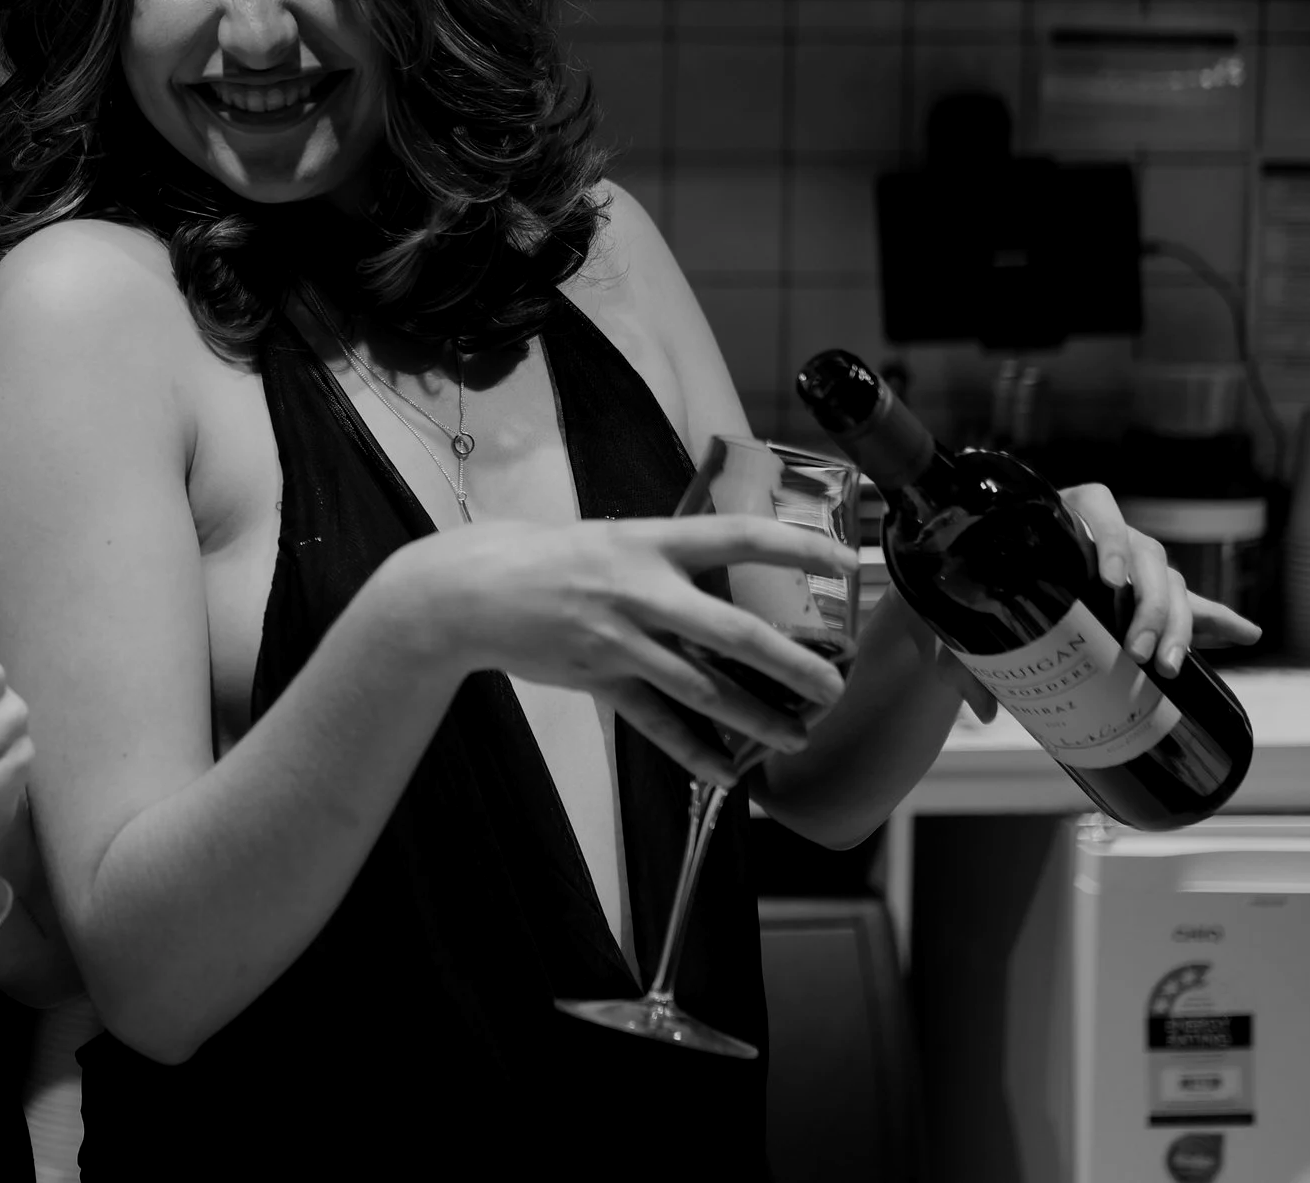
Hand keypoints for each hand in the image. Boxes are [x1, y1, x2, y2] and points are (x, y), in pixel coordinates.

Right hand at [387, 516, 854, 787]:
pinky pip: (655, 723)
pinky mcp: (599, 680)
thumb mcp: (608, 536)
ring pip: (702, 688)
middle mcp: (639, 591)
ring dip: (756, 718)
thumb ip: (662, 554)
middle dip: (793, 663)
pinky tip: (725, 773)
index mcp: (646, 542)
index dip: (793, 549)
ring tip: (796, 734)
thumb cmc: (543, 557)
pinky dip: (692, 752)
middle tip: (835, 684)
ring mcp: (619, 641)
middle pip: (734, 632)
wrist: (468, 593)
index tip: (841, 563)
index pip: (735, 538)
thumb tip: (725, 562)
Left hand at [928, 482, 1263, 721]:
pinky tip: (1246, 635)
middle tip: (1137, 652)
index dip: (1109, 537)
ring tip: (1168, 667)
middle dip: (1151, 608)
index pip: (1098, 506)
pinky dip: (1218, 620)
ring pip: (1170, 584)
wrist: (986, 588)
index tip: (1107, 579)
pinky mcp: (1150, 596)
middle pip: (1146, 556)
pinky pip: (1193, 604)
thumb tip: (982, 711)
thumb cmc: (973, 591)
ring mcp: (1134, 564)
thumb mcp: (962, 615)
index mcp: (1061, 517)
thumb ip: (960, 655)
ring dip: (1180, 626)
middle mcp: (1107, 535)